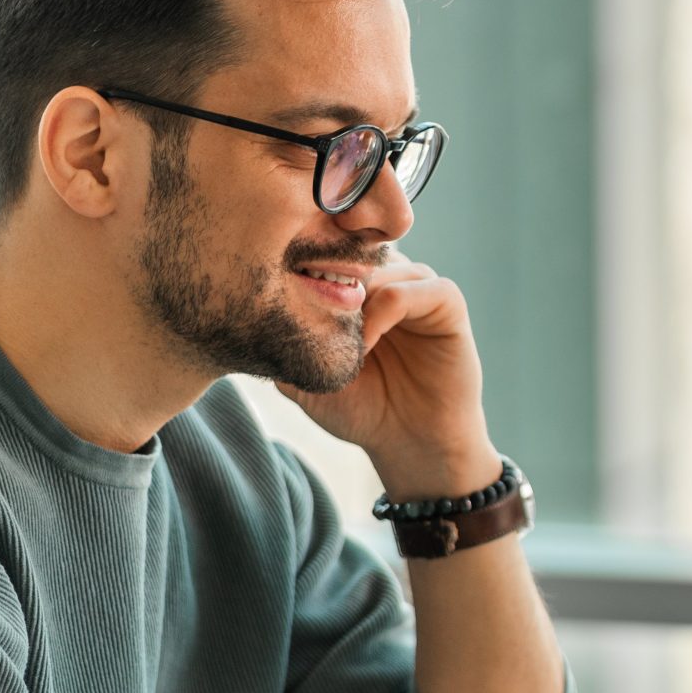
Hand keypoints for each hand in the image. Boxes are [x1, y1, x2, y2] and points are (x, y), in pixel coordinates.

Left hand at [278, 254, 498, 497]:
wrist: (409, 444)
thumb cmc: (361, 409)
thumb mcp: (305, 376)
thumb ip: (282, 342)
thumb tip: (244, 311)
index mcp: (358, 288)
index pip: (329, 249)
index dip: (305, 265)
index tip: (282, 297)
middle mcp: (389, 279)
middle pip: (353, 249)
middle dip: (328, 278)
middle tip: (308, 313)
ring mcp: (419, 287)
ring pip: (381, 265)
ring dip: (355, 299)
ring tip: (340, 340)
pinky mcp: (447, 303)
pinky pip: (415, 286)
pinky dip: (386, 311)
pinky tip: (367, 345)